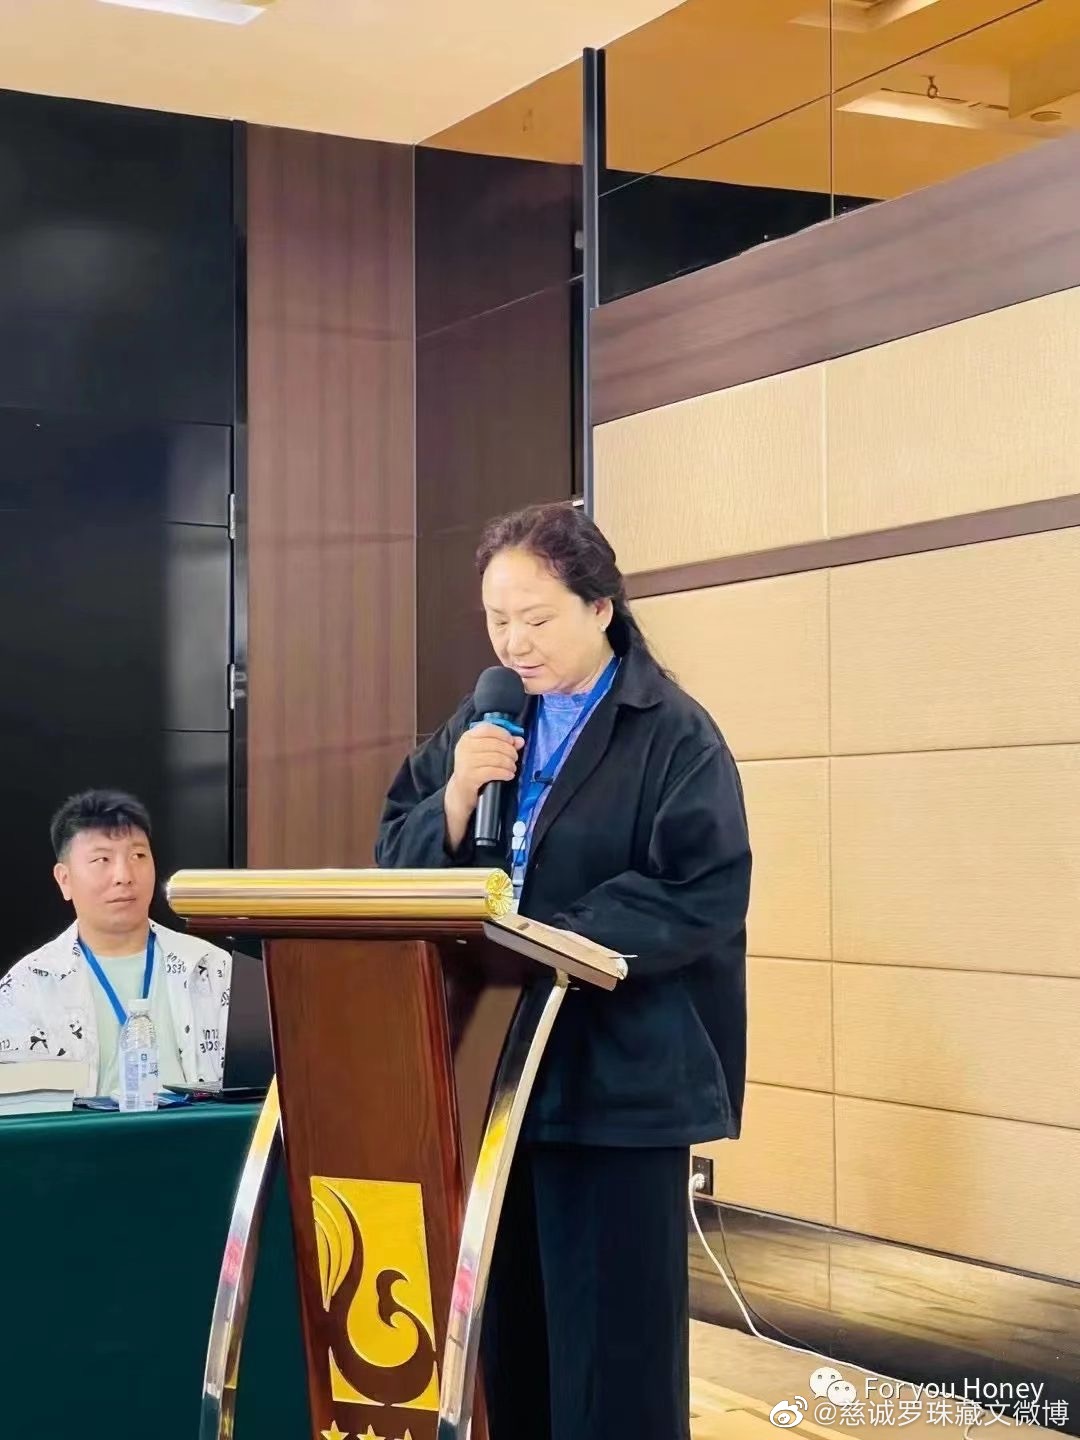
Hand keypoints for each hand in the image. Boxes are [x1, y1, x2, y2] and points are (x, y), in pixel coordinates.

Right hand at [444, 723, 523, 850]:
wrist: (461, 790)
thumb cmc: (475, 768)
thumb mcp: (485, 753)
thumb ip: (502, 744)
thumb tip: (520, 741)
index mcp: (468, 737)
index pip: (487, 728)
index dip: (503, 734)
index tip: (512, 742)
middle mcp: (465, 747)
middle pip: (495, 744)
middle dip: (510, 751)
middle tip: (514, 758)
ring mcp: (466, 762)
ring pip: (496, 758)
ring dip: (509, 764)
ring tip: (512, 768)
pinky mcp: (470, 776)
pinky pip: (493, 771)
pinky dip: (505, 773)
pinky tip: (509, 775)